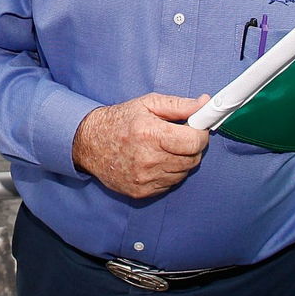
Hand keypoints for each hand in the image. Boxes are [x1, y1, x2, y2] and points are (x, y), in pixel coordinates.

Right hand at [72, 93, 211, 198]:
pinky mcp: (141, 192)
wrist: (89, 144)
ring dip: (181, 161)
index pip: (194, 141)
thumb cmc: (120, 121)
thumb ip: (179, 105)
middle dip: (192, 147)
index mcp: (151, 133)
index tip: (197, 128)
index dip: (201, 133)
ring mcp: (145, 178)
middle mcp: (148, 159)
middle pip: (193, 159)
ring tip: (166, 148)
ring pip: (183, 173)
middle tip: (181, 137)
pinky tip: (157, 161)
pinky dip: (169, 173)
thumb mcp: (147, 104)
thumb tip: (204, 105)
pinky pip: (170, 184)